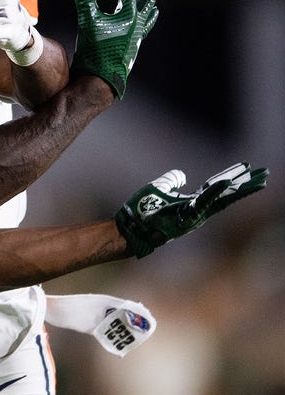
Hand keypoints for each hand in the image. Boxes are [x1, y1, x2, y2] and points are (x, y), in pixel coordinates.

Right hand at [69, 0, 163, 98]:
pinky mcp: (131, 46)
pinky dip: (147, 21)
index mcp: (128, 15)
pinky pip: (143, 29)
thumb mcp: (87, 21)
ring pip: (146, 13)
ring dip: (150, 2)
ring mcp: (135, 36)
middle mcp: (136, 23)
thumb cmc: (95, 53)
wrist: (101, 81)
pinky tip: (149, 19)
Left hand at [114, 162, 268, 257]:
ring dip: (240, 189)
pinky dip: (215, 193)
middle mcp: (198, 209)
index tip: (247, 166)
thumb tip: (184, 176)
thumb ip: (172, 180)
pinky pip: (204, 203)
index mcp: (192, 202)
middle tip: (264, 174)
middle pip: (226, 194)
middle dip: (245, 184)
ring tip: (257, 178)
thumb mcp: (159, 188)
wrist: (131, 228)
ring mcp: (195, 215)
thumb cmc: (142, 210)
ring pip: (222, 200)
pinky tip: (225, 183)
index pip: (217, 187)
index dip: (231, 176)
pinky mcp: (188, 219)